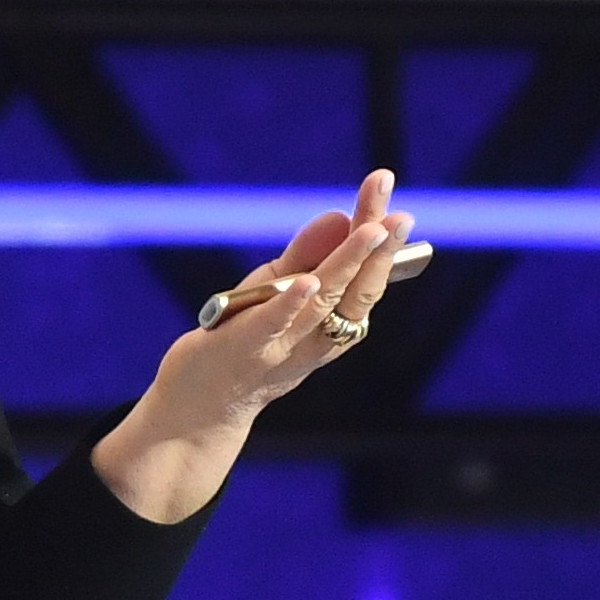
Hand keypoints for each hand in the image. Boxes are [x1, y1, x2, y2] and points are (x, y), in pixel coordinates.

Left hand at [92, 171, 415, 523]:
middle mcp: (318, 338)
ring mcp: (284, 344)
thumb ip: (306, 254)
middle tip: (399, 211)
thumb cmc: (245, 338)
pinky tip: (306, 280)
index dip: (383, 241)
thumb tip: (341, 215)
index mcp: (334, 325)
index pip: (366, 277)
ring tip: (369, 229)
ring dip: (347, 264)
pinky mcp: (246, 347)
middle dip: (379, 248)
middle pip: (356, 288)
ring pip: (325, 302)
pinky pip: (273, 324)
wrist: (201, 405)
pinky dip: (291, 303)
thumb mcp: (277, 290)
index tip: (391, 194)